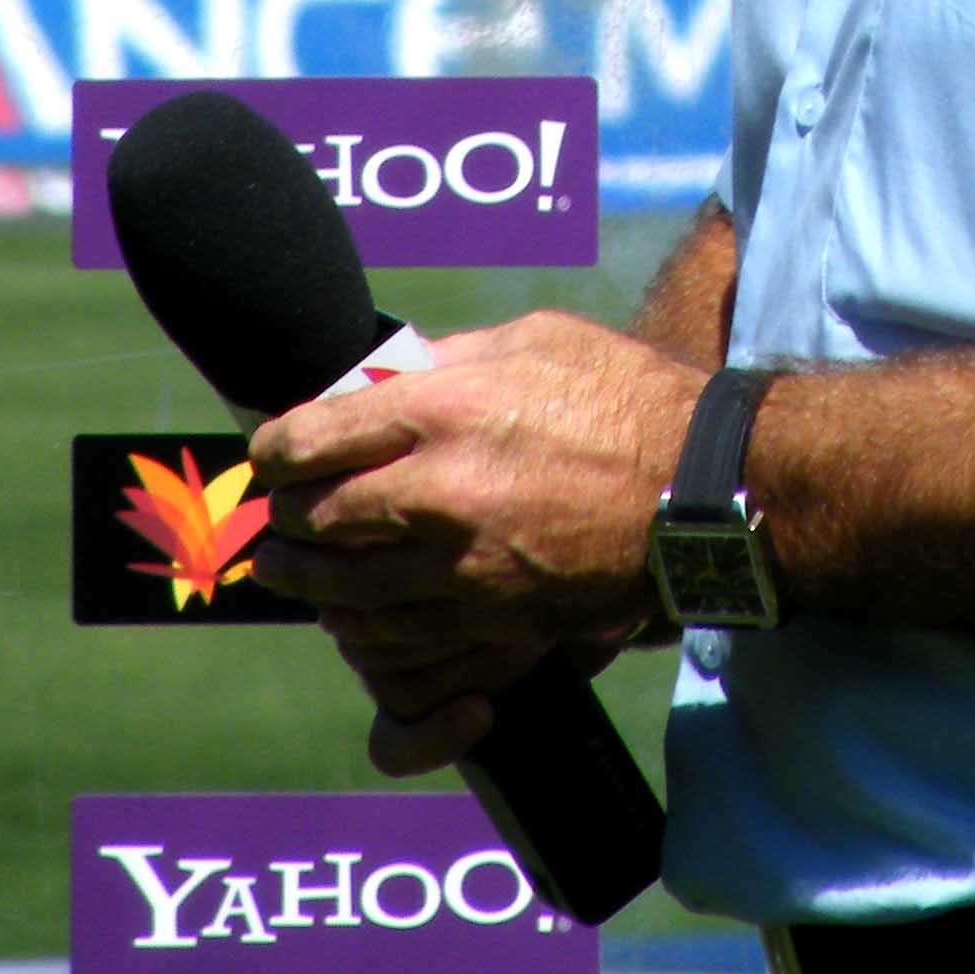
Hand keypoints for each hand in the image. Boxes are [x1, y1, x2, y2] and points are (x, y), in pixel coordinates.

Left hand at [249, 310, 701, 762]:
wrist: (702, 489)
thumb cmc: (626, 398)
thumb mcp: (537, 340)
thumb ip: (449, 358)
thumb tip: (385, 375)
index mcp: (445, 407)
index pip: (313, 435)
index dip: (275, 448)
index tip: (272, 452)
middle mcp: (440, 489)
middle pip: (317, 516)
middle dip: (288, 514)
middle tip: (281, 510)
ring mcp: (462, 563)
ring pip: (342, 588)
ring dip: (306, 578)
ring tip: (288, 567)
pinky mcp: (491, 615)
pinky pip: (395, 634)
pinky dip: (359, 623)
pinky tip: (352, 609)